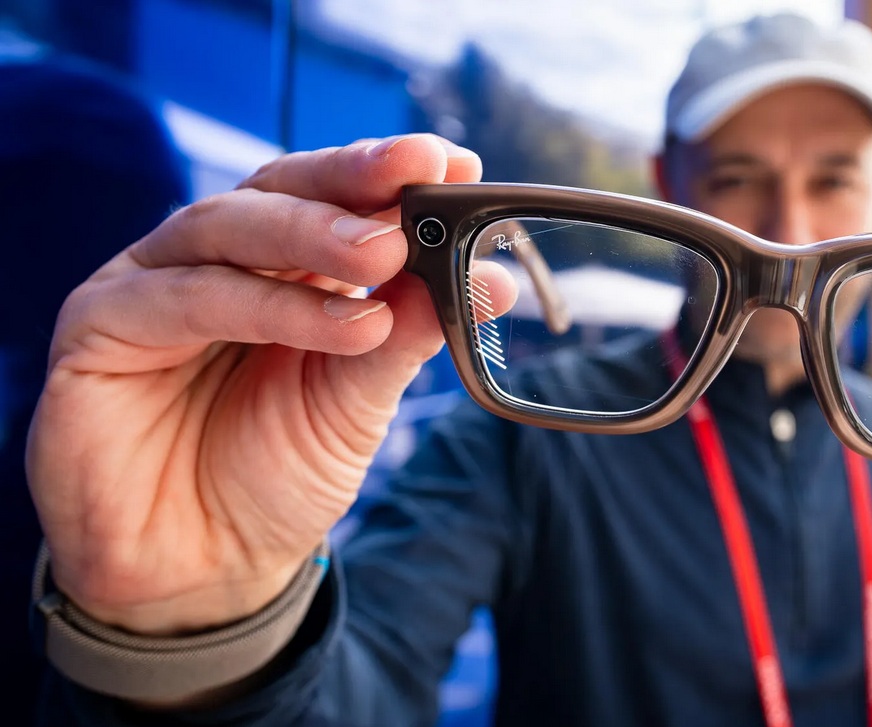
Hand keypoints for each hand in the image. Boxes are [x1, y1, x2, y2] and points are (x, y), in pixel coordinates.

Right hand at [26, 135, 514, 635]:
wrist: (205, 569)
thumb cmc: (278, 475)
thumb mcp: (359, 401)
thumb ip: (410, 333)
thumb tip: (491, 277)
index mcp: (280, 268)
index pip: (329, 196)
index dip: (387, 173)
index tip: (456, 161)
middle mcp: (215, 261)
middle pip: (278, 190)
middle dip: (353, 182)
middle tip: (422, 182)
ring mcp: (153, 286)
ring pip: (229, 227)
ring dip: (315, 235)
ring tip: (389, 253)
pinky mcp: (100, 326)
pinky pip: (185, 296)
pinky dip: (269, 303)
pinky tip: (346, 325)